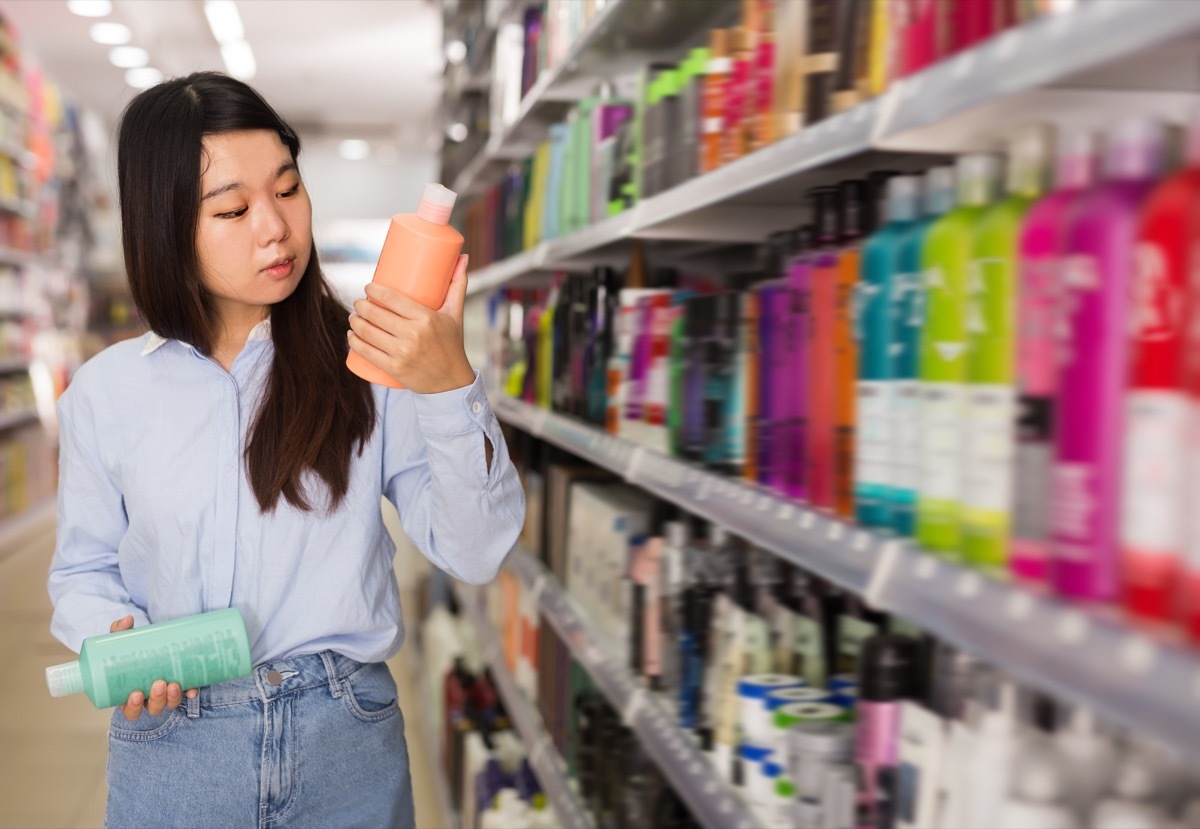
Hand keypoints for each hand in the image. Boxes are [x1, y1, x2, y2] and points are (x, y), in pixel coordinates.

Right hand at [109, 615, 197, 720]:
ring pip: (169, 704)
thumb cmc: (133, 650)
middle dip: (157, 699)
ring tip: (173, 683)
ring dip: (173, 697)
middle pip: (153, 708)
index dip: (133, 707)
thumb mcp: (125, 641)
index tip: (136, 694)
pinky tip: (193, 689)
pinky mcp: (181, 686)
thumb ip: (121, 631)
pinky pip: (187, 694)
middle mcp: (149, 698)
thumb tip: (127, 619)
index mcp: (130, 694)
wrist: (152, 645)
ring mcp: (166, 694)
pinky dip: (190, 692)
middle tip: (159, 683)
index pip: (129, 710)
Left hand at [347, 254, 476, 394]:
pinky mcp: (394, 368)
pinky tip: (351, 335)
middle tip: (359, 303)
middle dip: (360, 306)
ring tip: (354, 317)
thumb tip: (463, 255)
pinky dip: (354, 342)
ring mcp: (402, 353)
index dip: (374, 290)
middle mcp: (413, 335)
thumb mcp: (455, 314)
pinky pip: (367, 352)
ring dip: (354, 322)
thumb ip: (458, 285)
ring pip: (367, 332)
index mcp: (426, 318)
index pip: (392, 298)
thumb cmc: (452, 343)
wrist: (451, 382)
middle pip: (375, 314)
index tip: (368, 287)